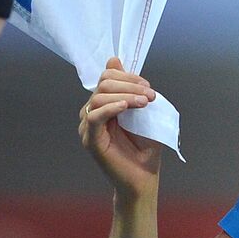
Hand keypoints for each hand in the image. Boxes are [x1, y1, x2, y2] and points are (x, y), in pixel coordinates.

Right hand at [79, 57, 162, 199]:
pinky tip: (126, 107)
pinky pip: (94, 116)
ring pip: (99, 98)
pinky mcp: (90, 140)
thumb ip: (130, 87)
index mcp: (104, 105)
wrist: (144, 177)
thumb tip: (114, 60)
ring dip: (125, 95)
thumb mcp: (142, 111)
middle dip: (129, 84)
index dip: (128, 77)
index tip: (148, 87)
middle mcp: (92, 114)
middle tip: (150, 95)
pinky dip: (111, 107)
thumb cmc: (145, 147)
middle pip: (103, 84)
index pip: (106, 78)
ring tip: (143, 103)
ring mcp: (88, 127)